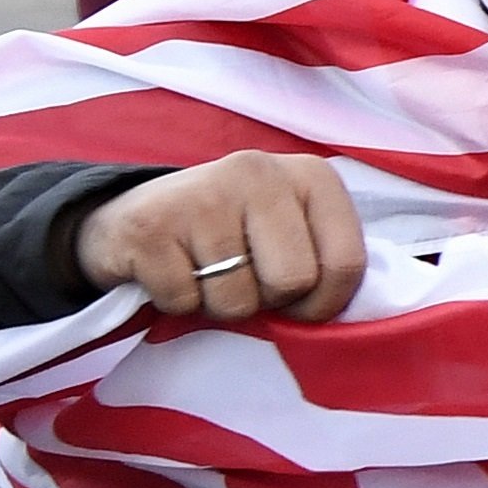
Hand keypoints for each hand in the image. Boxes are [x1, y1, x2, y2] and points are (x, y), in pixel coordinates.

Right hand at [70, 153, 369, 323]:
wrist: (130, 217)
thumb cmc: (229, 234)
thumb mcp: (290, 231)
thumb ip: (326, 258)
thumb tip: (357, 316)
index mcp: (310, 175)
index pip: (347, 264)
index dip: (323, 303)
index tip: (297, 299)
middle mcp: (259, 171)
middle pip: (293, 283)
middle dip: (267, 301)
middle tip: (241, 277)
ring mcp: (202, 194)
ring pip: (236, 301)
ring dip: (218, 305)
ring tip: (202, 271)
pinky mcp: (151, 226)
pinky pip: (183, 302)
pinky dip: (175, 302)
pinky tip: (170, 269)